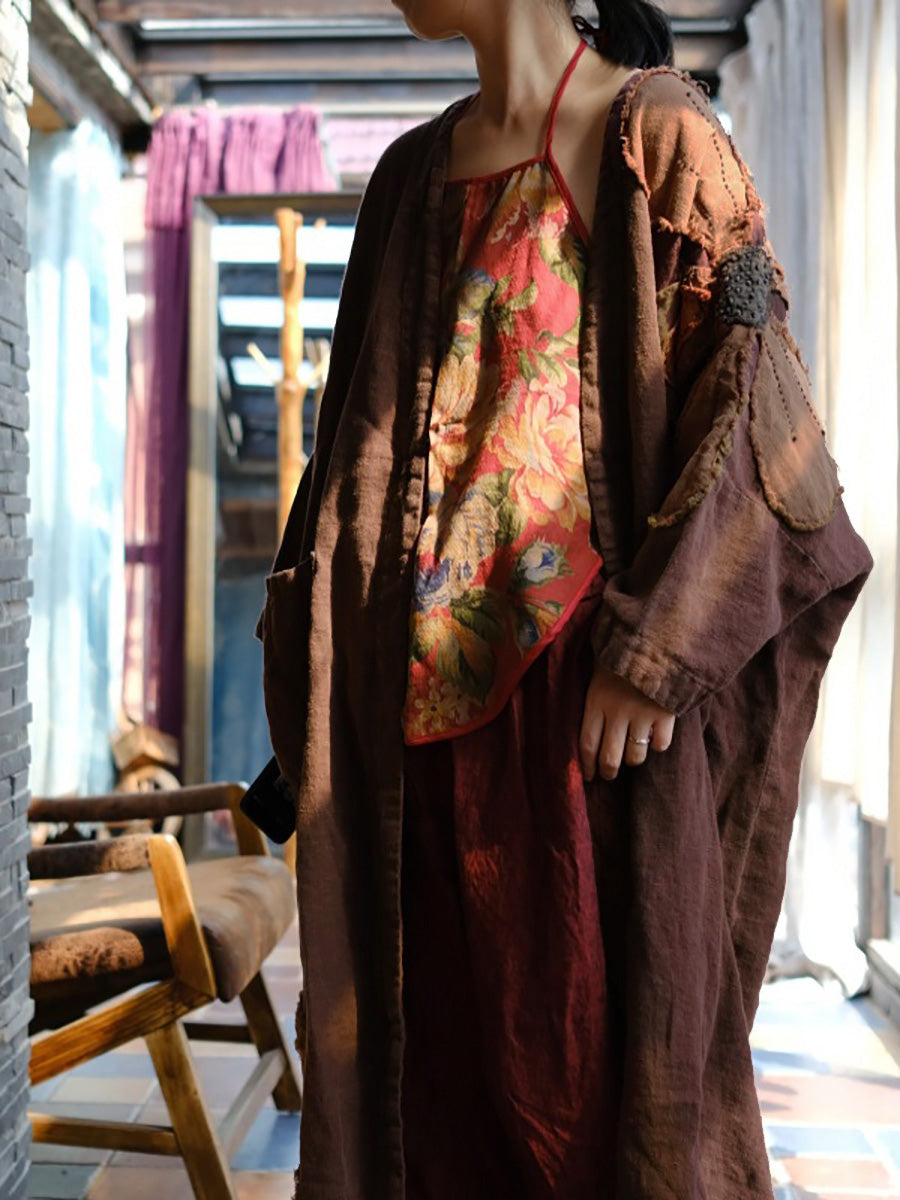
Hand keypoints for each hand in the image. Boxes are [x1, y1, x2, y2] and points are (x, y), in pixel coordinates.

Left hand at [579, 662, 675, 781]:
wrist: (655, 636)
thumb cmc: (622, 653)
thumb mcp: (599, 672)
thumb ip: (596, 699)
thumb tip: (589, 729)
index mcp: (596, 701)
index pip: (587, 743)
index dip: (587, 765)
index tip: (589, 775)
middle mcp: (617, 712)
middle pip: (610, 757)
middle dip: (609, 771)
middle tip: (609, 775)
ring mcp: (642, 715)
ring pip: (635, 756)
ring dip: (633, 759)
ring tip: (632, 754)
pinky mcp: (666, 714)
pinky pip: (661, 745)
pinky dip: (658, 745)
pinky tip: (655, 737)